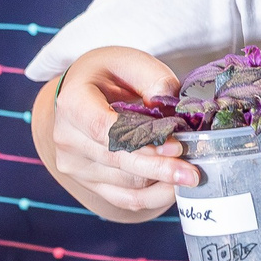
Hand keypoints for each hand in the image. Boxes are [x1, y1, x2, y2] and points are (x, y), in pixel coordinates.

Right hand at [40, 45, 199, 215]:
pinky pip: (123, 199)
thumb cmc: (108, 74)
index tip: (176, 147)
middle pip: (118, 161)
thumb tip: (170, 105)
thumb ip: (153, 78)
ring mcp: (74, 164)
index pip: (105, 130)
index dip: (142, 142)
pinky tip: (174, 189)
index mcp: (72, 103)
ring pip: (125, 183)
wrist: (80, 92)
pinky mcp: (87, 182)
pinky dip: (152, 197)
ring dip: (160, 182)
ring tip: (190, 174)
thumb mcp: (130, 61)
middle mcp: (67, 137)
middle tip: (193, 172)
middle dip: (160, 168)